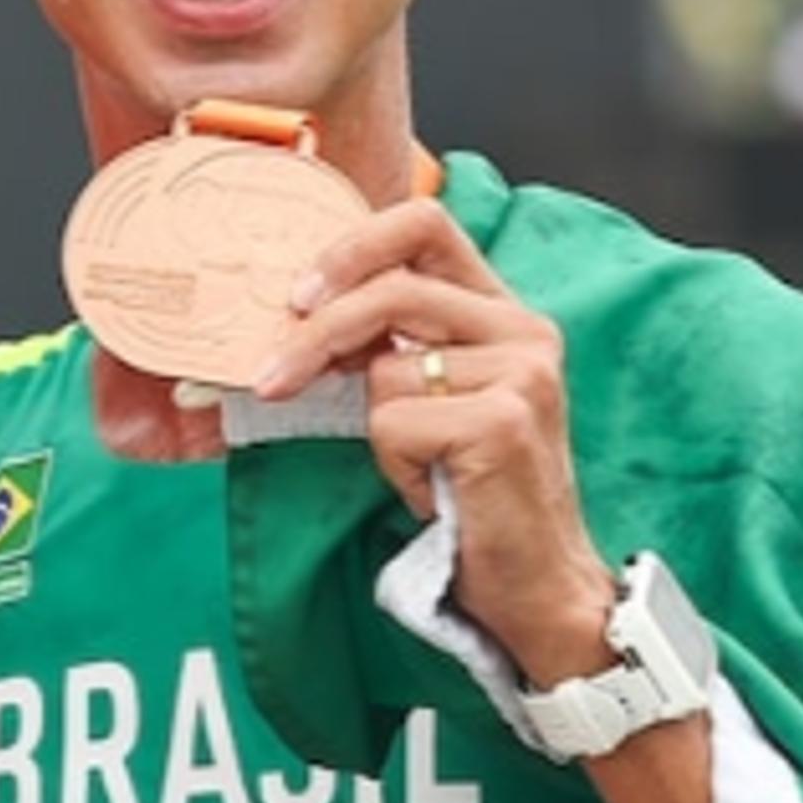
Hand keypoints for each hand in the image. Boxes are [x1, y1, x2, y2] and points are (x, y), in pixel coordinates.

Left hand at [249, 199, 618, 686]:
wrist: (534, 579)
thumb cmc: (468, 492)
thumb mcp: (426, 399)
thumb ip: (383, 346)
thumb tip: (285, 315)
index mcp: (502, 310)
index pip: (423, 223)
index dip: (351, 245)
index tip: (298, 294)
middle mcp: (523, 328)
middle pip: (389, 287)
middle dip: (312, 336)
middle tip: (267, 379)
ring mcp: (522, 371)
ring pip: (385, 370)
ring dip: (377, 430)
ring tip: (418, 465)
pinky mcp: (504, 420)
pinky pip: (394, 423)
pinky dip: (392, 465)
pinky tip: (433, 489)